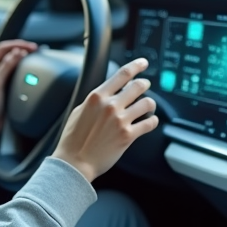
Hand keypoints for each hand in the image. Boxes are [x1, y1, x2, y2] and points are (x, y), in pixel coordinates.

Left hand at [0, 39, 37, 132]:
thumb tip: (17, 52)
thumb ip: (5, 67)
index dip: (18, 45)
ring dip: (22, 57)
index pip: (3, 48)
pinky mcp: (4, 84)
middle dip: (22, 48)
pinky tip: (29, 68)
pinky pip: (14, 71)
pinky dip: (22, 68)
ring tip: (34, 56)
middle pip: (8, 52)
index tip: (31, 47)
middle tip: (35, 50)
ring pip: (12, 61)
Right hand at [52, 58, 157, 182]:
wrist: (74, 162)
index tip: (143, 63)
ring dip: (150, 104)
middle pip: (138, 86)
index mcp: (97, 97)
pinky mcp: (128, 135)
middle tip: (145, 86)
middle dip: (145, 84)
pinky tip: (149, 121)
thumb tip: (107, 93)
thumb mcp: (80, 111)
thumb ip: (95, 100)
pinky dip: (152, 121)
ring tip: (148, 107)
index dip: (136, 66)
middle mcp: (110, 106)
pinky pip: (150, 123)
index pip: (122, 74)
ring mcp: (120, 120)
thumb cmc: (73, 139)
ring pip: (147, 103)